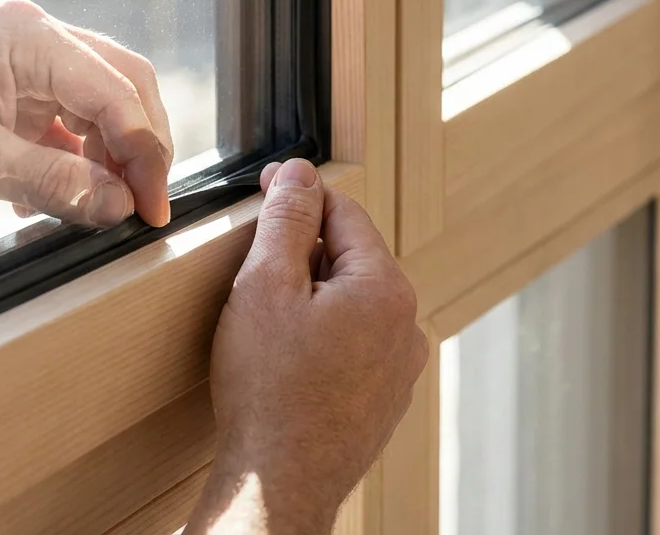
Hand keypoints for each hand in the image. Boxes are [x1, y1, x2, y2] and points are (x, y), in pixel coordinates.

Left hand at [0, 0, 173, 226]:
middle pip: (121, 87)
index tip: (152, 208)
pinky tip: (54, 201)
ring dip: (106, 160)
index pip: (116, 90)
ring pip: (98, 109)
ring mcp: (22, 66)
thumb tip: (121, 203)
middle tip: (143, 207)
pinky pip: (66, 128)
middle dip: (139, 149)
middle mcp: (32, 40)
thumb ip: (53, 182)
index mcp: (26, 35)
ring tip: (96, 208)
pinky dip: (73, 165)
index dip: (145, 152)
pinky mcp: (10, 96)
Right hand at [186, 159, 428, 534]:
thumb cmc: (268, 391)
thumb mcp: (264, 285)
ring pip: (353, 304)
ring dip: (313, 296)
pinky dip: (322, 338)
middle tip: (253, 269)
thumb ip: (285, 219)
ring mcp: (400, 369)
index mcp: (386, 288)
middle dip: (303, 252)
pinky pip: (354, 346)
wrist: (278, 486)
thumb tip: (297, 173)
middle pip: (351, 258)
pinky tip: (286, 360)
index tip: (264, 188)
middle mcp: (407, 326)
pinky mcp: (383, 401)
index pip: (344, 212)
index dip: (298, 196)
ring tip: (266, 322)